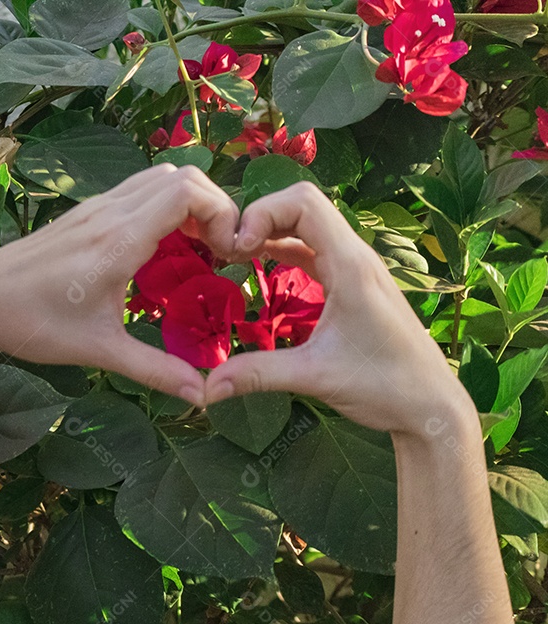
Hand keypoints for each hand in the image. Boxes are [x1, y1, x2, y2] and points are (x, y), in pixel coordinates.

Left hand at [0, 163, 238, 406]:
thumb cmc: (33, 322)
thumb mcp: (98, 350)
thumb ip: (154, 370)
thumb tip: (201, 395)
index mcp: (119, 240)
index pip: (187, 191)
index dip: (221, 212)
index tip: (226, 253)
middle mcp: (111, 212)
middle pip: (182, 175)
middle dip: (214, 206)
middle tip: (219, 251)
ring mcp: (97, 207)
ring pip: (160, 177)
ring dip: (190, 204)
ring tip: (198, 247)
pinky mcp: (87, 212)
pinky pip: (139, 191)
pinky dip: (165, 207)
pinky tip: (162, 249)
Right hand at [201, 182, 474, 437]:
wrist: (431, 405)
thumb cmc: (385, 386)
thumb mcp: (315, 377)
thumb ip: (258, 374)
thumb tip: (208, 386)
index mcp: (351, 266)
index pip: (303, 203)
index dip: (261, 213)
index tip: (235, 249)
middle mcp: (356, 256)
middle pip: (302, 204)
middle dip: (260, 216)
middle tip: (229, 250)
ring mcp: (356, 267)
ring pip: (308, 224)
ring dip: (271, 229)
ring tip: (236, 255)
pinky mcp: (353, 282)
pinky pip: (313, 248)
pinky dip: (283, 247)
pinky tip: (259, 267)